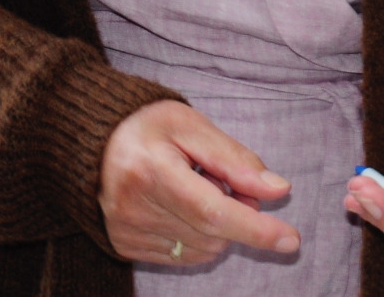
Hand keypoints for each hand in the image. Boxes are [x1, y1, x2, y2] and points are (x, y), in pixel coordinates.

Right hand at [100, 100, 300, 264]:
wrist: (92, 140)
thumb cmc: (146, 126)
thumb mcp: (191, 126)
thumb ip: (234, 159)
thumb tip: (278, 190)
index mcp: (150, 170)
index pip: (213, 212)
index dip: (256, 229)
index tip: (291, 238)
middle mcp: (133, 207)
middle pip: (213, 233)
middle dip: (236, 214)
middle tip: (224, 180)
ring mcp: (126, 231)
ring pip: (202, 250)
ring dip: (216, 226)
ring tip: (196, 188)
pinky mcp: (124, 245)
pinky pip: (183, 256)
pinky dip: (196, 236)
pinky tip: (180, 206)